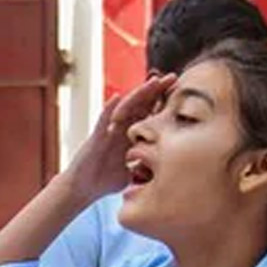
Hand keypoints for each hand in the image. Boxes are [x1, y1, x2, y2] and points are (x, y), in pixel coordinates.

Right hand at [66, 73, 175, 200]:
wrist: (82, 189)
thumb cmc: (105, 181)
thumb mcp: (134, 172)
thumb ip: (148, 166)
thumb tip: (170, 169)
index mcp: (131, 136)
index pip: (150, 114)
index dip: (165, 103)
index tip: (184, 92)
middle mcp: (120, 129)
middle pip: (140, 105)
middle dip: (156, 91)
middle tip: (173, 77)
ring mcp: (108, 131)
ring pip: (124, 108)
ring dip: (138, 94)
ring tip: (153, 82)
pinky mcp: (95, 138)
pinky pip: (102, 120)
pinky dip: (109, 109)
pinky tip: (116, 96)